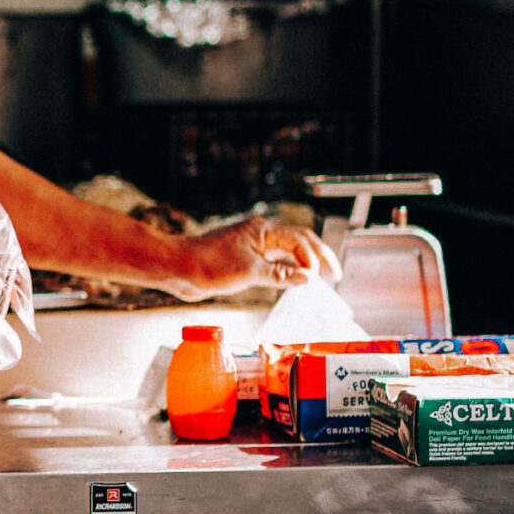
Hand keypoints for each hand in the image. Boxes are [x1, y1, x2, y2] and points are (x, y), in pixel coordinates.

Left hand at [165, 216, 340, 301]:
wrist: (178, 269)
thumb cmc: (207, 265)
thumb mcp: (249, 272)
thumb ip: (281, 275)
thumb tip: (308, 278)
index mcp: (262, 230)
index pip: (299, 240)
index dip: (315, 258)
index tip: (323, 278)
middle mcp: (259, 235)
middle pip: (298, 242)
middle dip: (317, 257)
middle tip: (334, 275)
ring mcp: (252, 247)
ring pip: (286, 253)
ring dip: (304, 265)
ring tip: (320, 280)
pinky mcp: (244, 260)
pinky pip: (273, 264)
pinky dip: (288, 272)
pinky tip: (295, 282)